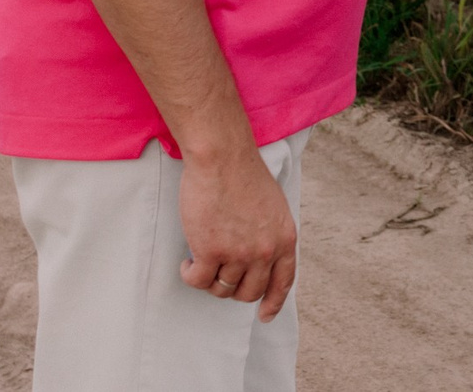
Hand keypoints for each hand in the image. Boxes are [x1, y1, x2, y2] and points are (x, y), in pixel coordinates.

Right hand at [178, 143, 297, 320]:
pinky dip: (190, 275)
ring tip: (201, 260)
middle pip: (249, 291)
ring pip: (221, 288)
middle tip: (219, 275)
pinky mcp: (211, 251)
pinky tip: (188, 261)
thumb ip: (270, 234)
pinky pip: (197, 280)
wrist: (223, 157)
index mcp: (285, 238)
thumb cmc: (244, 175)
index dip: (273, 302)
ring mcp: (239, 253)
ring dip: (208, 279)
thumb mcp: (273, 207)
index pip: (283, 282)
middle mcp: (265, 251)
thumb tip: (260, 260)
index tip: (265, 315)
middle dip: (233, 290)